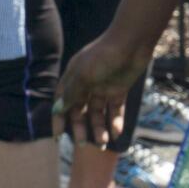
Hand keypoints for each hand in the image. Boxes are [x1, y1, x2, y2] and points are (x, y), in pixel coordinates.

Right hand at [58, 30, 157, 147]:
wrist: (131, 42)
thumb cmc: (103, 55)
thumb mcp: (84, 75)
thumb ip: (72, 93)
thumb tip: (58, 110)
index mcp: (73, 78)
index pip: (62, 102)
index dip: (59, 119)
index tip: (57, 137)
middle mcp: (86, 84)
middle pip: (80, 111)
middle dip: (80, 128)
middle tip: (82, 145)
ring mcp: (103, 87)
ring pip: (98, 113)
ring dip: (99, 128)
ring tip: (103, 143)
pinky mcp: (119, 89)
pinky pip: (115, 109)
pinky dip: (115, 121)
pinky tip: (116, 133)